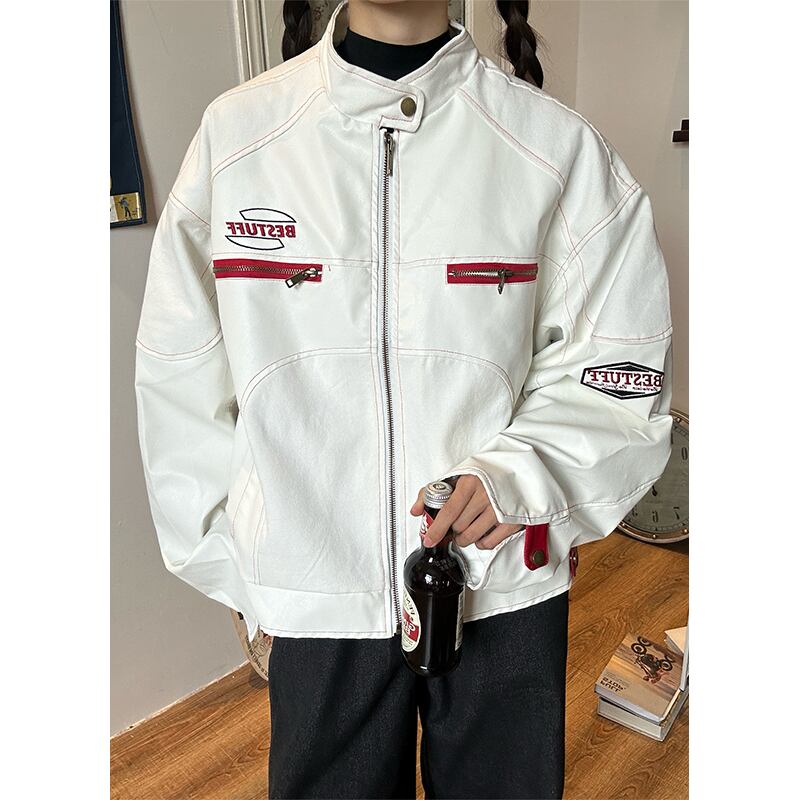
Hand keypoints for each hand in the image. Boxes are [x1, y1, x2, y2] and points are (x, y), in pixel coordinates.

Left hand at [410, 475, 524, 549]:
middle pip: (459, 527)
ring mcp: (500, 510)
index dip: (437, 528)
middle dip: (453, 529)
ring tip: (466, 528)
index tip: (429, 539)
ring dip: (464, 538)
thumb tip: (415, 511)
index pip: (449, 511)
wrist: (513, 469)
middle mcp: (486, 496)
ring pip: (472, 537)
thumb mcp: (456, 477)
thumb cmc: (482, 475)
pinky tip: (480, 532)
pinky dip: (480, 542)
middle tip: (456, 523)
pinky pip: (488, 543)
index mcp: (470, 482)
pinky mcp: (512, 521)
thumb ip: (431, 493)